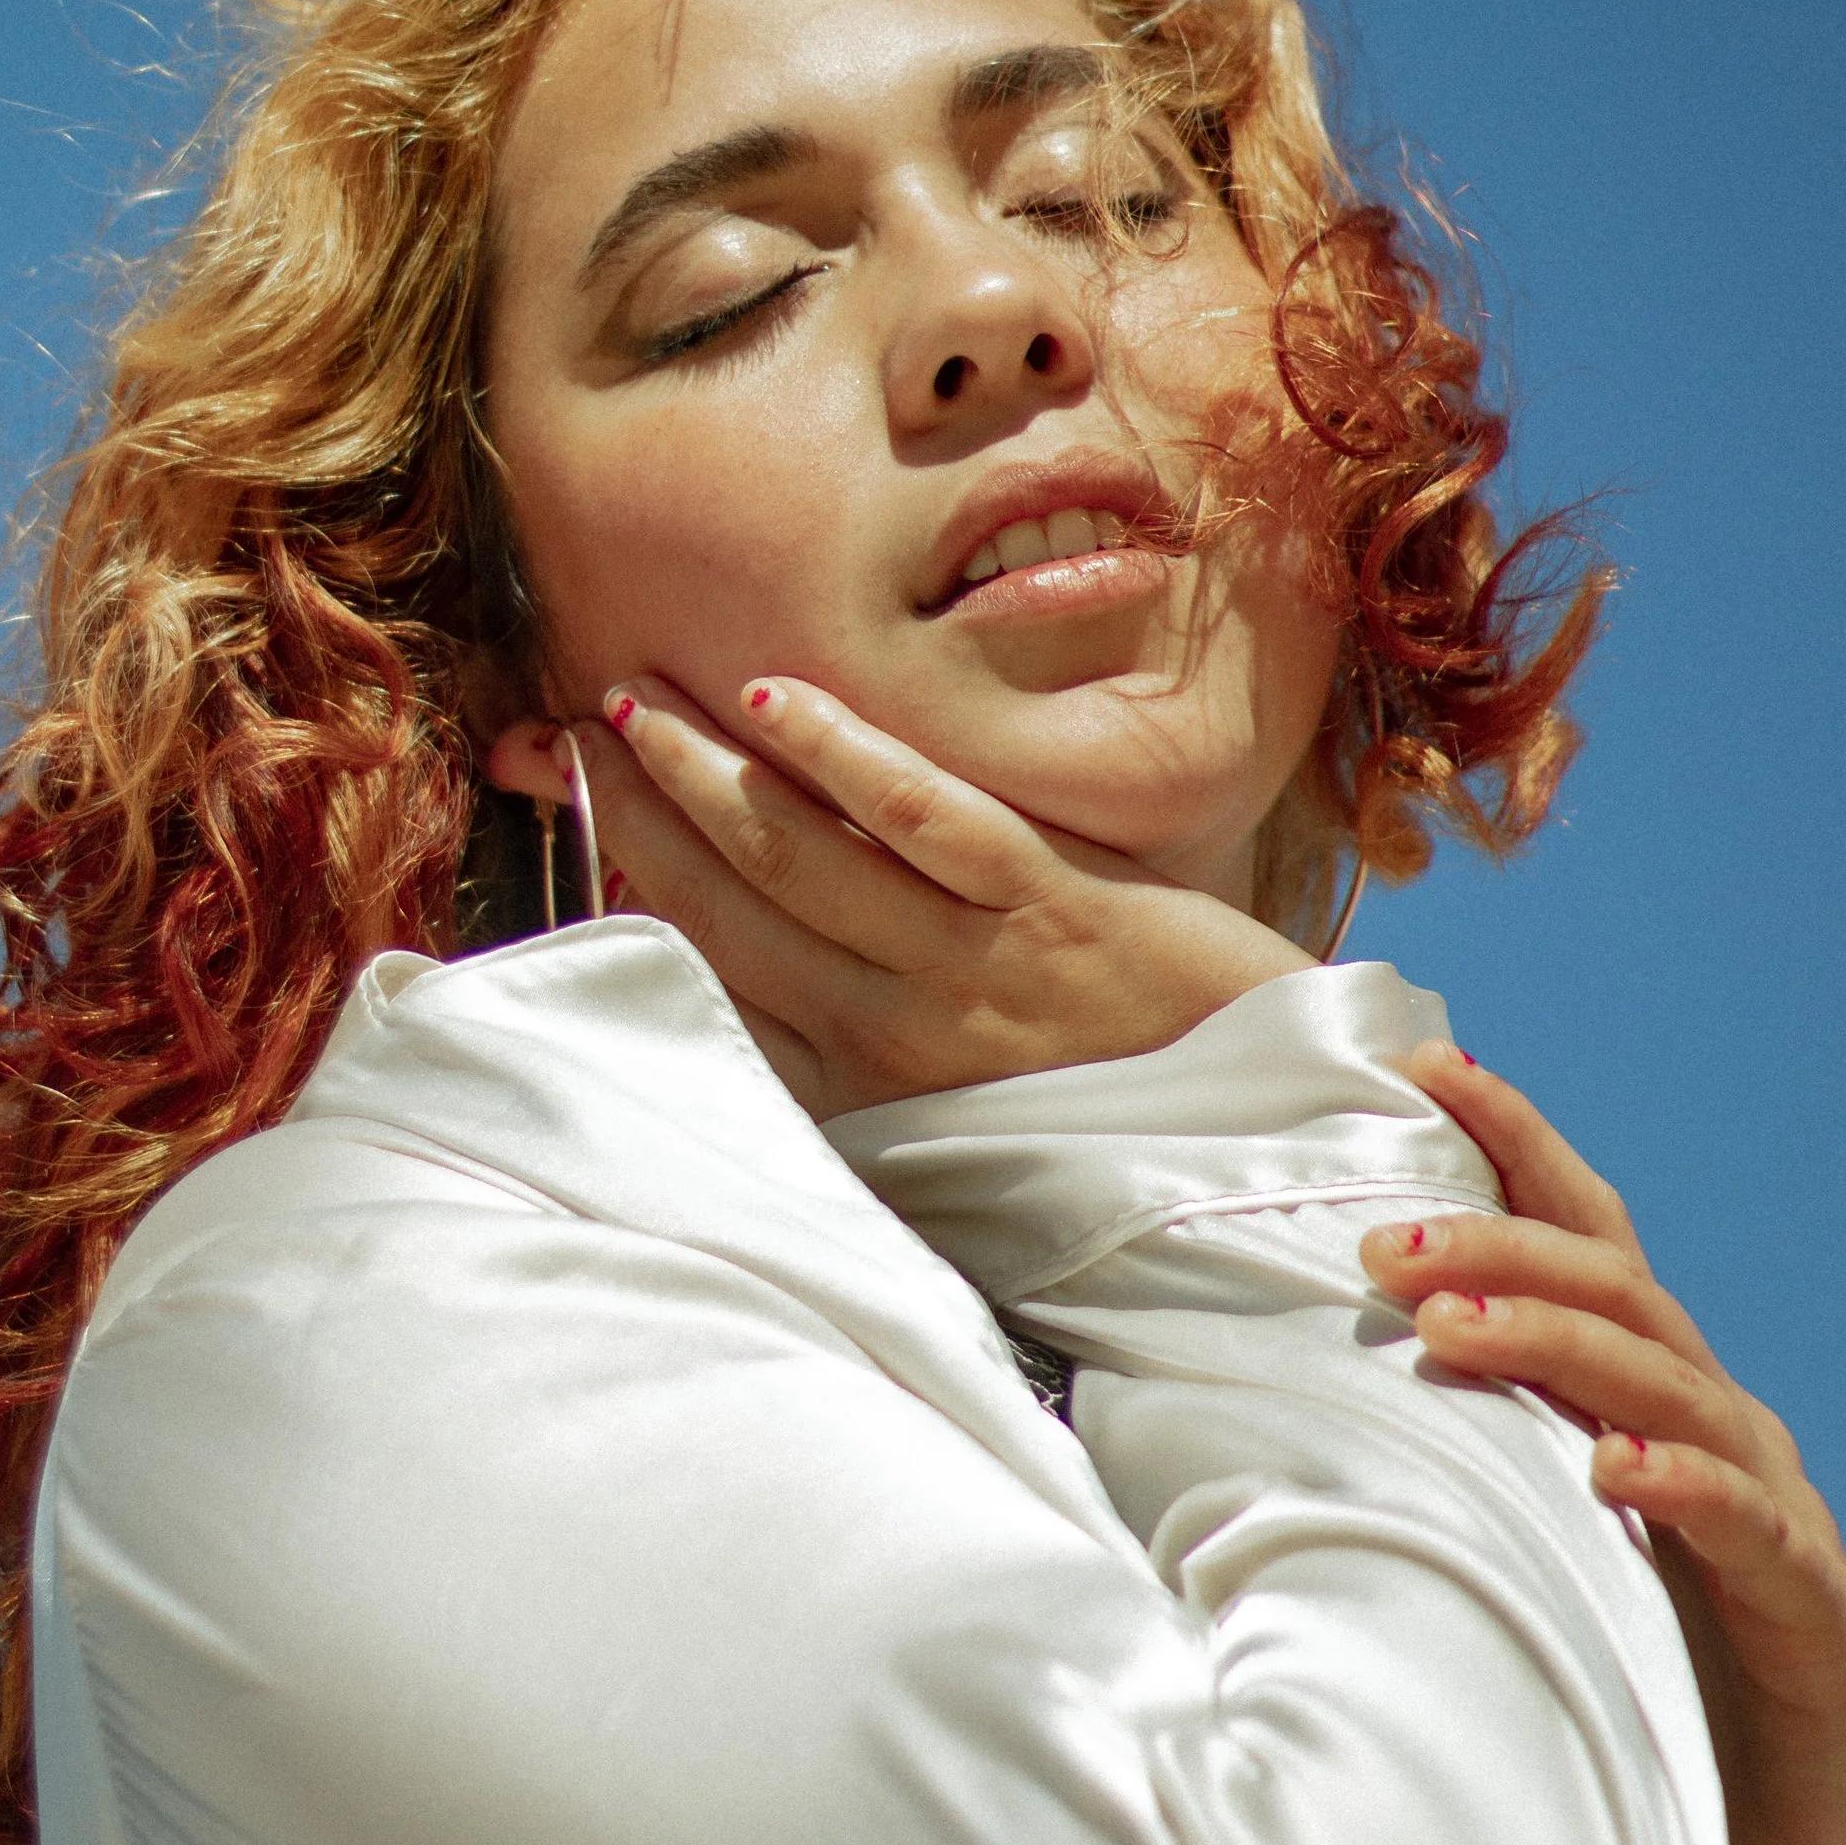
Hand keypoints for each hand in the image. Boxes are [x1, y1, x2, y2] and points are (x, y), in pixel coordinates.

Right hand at [488, 676, 1307, 1119]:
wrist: (1268, 1147)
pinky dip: (842, 757)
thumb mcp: (964, 1109)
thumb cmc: (1116, 1112)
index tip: (577, 803)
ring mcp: (978, 973)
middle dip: (644, 813)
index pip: (718, 974)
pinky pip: (926, 821)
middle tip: (578, 729)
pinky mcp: (1063, 913)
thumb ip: (855, 1058)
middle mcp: (901, 1036)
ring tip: (642, 700)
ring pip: (805, 859)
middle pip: (736, 907)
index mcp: (869, 1087)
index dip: (635, 881)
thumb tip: (744, 992)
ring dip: (710, 774)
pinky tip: (774, 697)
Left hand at [1361, 1049, 1845, 1844]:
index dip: (1514, 1139)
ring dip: (1554, 1340)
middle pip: (1611, 1284)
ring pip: (1664, 1376)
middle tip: (1378, 1246)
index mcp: (1642, 1383)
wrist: (1821, 1811)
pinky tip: (1610, 1472)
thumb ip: (1465, 1450)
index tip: (1425, 1067)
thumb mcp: (1543, 1526)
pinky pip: (1740, 1517)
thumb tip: (1292, 1399)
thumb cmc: (1655, 1649)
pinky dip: (1675, 1481)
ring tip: (1448, 1329)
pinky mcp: (1797, 1591)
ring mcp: (1762, 1491)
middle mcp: (1707, 1410)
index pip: (1581, 1229)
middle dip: (1496, 1244)